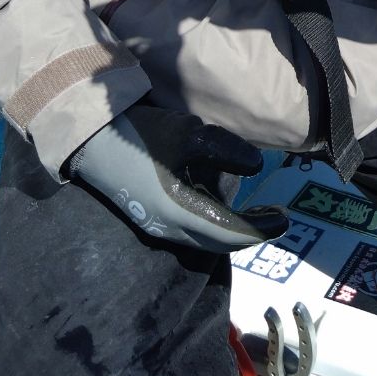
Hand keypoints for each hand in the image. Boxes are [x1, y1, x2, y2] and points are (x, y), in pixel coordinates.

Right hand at [69, 104, 287, 251]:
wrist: (91, 138)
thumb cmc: (143, 135)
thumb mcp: (188, 134)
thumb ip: (226, 150)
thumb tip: (257, 167)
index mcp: (180, 212)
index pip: (230, 232)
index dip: (260, 228)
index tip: (285, 219)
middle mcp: (168, 227)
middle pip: (218, 241)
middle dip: (250, 232)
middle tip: (276, 217)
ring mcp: (156, 223)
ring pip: (203, 237)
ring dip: (232, 228)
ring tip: (256, 212)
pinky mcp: (149, 213)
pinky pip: (189, 228)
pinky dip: (213, 222)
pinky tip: (220, 203)